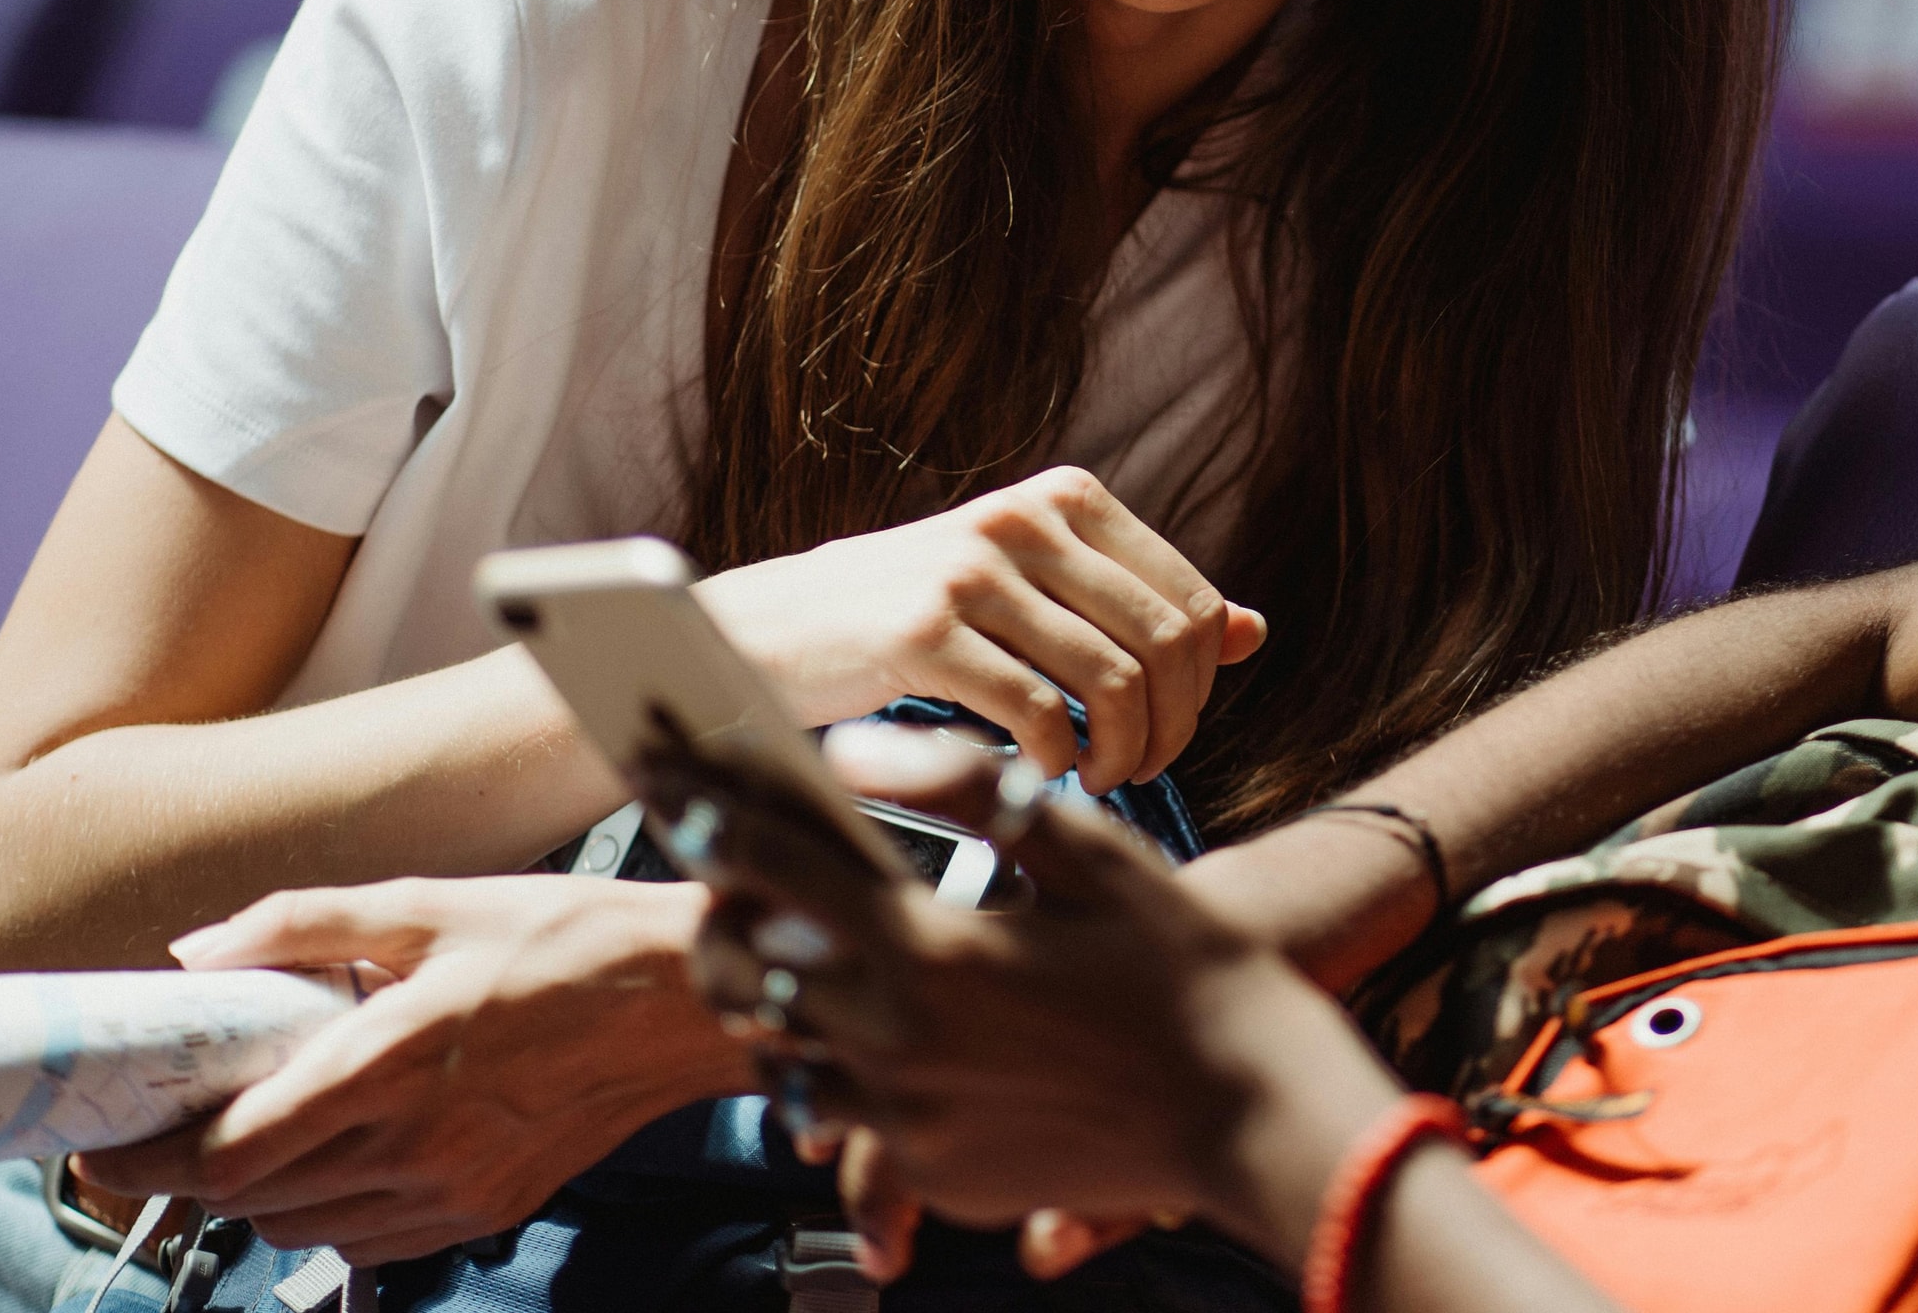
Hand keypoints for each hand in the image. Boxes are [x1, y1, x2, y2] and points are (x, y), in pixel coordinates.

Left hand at [76, 876, 749, 1263]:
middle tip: (172, 1128)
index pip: (228, 1151)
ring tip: (267, 1130)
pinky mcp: (482, 1211)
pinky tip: (348, 1152)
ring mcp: (449, 1189)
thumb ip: (302, 924)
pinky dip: (332, 1209)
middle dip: (191, 1174)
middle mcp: (411, 1144)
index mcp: (388, 1061)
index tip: (100, 1147)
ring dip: (261, 1193)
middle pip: (250, 1200)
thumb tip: (199, 954)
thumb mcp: (426, 903)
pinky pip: (369, 1237)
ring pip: (303, 1227)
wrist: (682, 1001)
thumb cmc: (561, 939)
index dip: (146, 1161)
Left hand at [687, 731, 1404, 1279]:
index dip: (707, 806)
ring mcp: (910, 1121)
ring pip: (780, 1048)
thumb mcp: (1092, 852)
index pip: (770, 868)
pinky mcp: (936, 1172)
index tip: (666, 767)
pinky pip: (852, 1109)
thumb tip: (853, 745)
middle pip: (740, 967)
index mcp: (928, 953)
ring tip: (810, 938)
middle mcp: (898, 1047)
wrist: (1252, 1113)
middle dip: (722, 905)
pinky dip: (849, 1056)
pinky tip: (899, 1016)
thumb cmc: (1186, 966)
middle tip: (732, 859)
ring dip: (778, 986)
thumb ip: (965, 789)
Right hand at [697, 465, 1266, 791]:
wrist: (777, 631)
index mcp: (1067, 499)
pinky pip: (1038, 713)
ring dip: (1122, 754)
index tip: (1164, 734)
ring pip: (1115, 681)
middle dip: (1171, 727)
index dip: (1197, 687)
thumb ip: (1137, 608)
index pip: (1191, 601)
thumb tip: (1253, 632)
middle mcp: (1027, 519)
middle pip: (1167, 642)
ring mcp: (974, 570)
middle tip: (1136, 773)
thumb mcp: (1035, 594)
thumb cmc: (914, 621)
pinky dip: (1055, 764)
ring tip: (1094, 781)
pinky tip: (1038, 778)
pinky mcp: (923, 630)